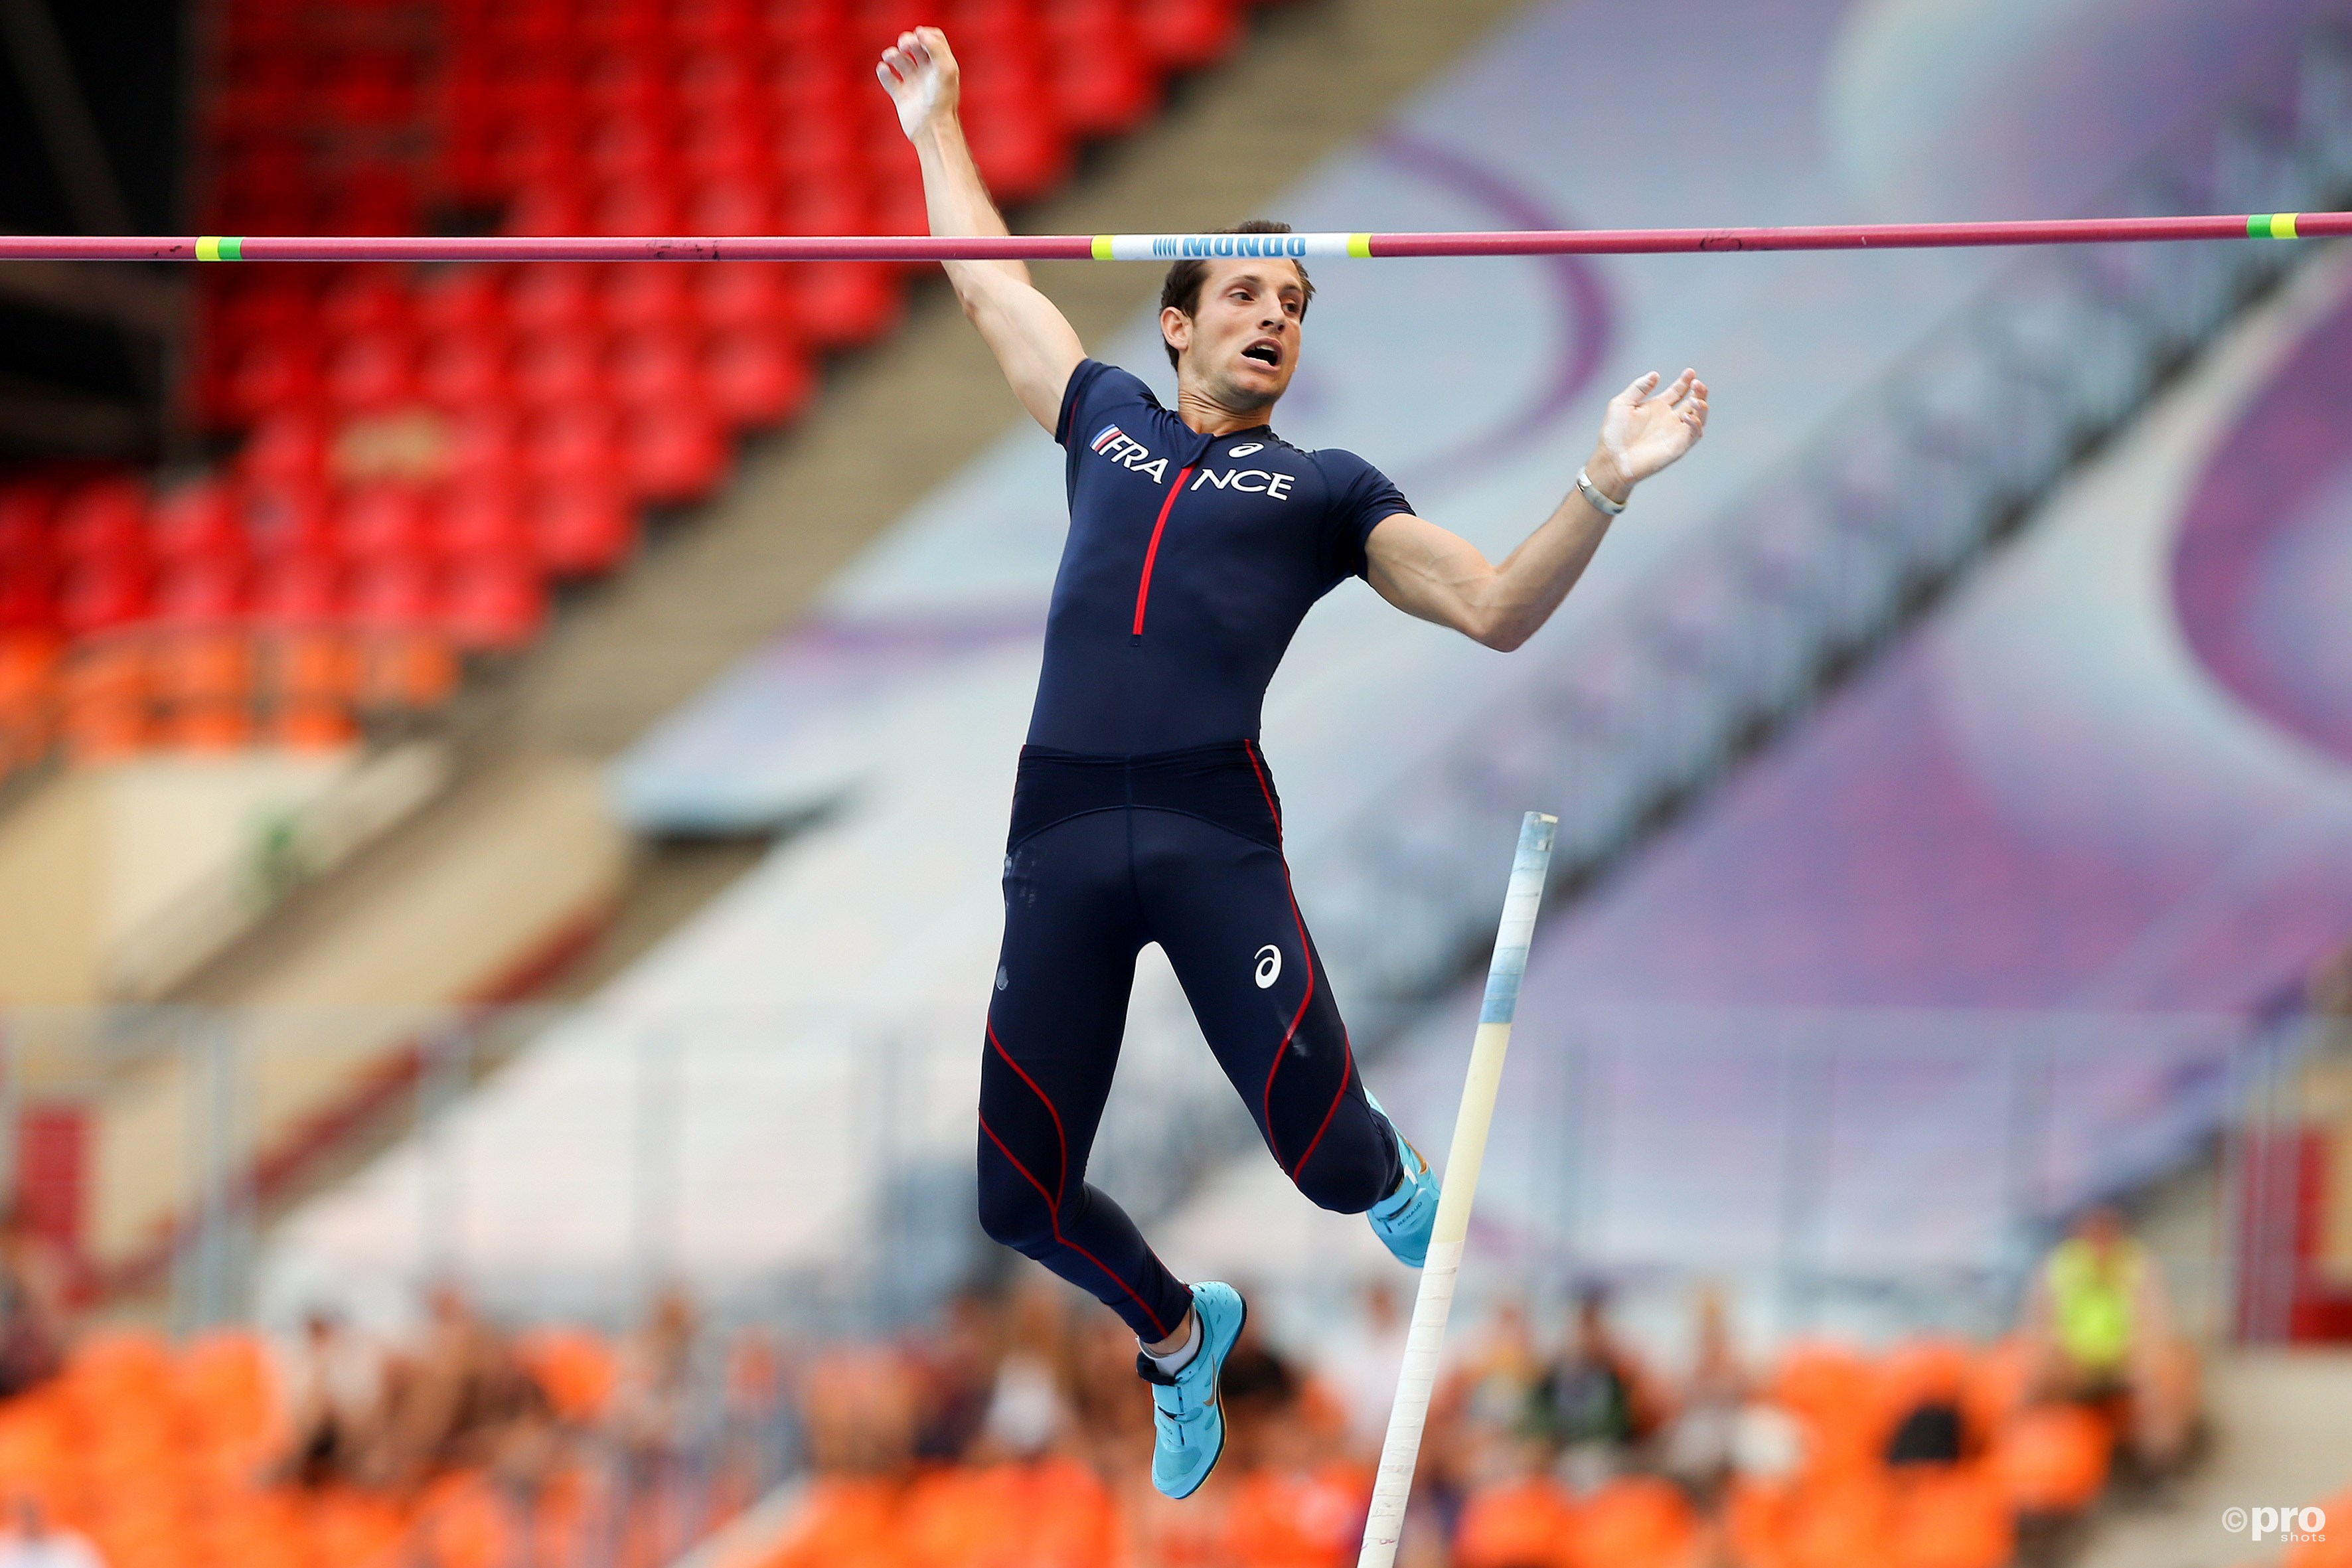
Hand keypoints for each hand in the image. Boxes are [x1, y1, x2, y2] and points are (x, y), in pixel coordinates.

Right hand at [877, 27, 959, 139]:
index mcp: (941, 65)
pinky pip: (888, 79)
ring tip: (890, 57)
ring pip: (899, 60)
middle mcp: (928, 73)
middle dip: (907, 41)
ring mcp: (914, 84)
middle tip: (904, 46)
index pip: (933, 39)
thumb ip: (935, 46)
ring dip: (892, 54)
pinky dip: (883, 72)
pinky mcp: (901, 96)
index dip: (924, 34)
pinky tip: (884, 70)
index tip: (919, 37)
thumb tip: (919, 32)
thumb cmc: (942, 100)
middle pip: (915, 46)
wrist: (931, 129)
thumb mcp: (945, 69)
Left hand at [1588, 368, 1706, 499]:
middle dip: (1699, 391)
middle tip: (1697, 383)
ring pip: (1700, 417)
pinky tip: (1687, 417)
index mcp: (1657, 407)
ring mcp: (1675, 432)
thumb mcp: (1622, 404)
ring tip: (1696, 398)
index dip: (1685, 381)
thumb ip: (1639, 388)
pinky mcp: (1678, 446)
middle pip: (1693, 402)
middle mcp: (1669, 419)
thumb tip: (1655, 374)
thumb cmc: (1613, 434)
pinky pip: (1695, 434)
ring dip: (1702, 406)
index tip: (1690, 372)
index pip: (1678, 391)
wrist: (1612, 459)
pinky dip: (1696, 424)